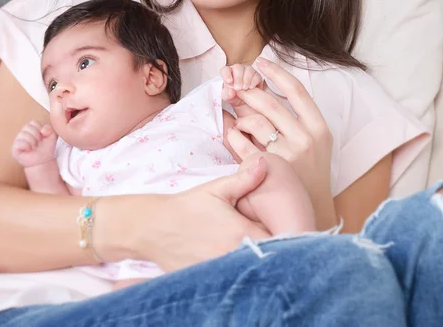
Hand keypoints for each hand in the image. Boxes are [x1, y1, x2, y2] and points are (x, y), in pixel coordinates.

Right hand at [11, 120, 57, 167]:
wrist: (44, 161)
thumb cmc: (46, 148)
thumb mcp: (52, 136)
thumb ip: (50, 129)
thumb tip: (42, 130)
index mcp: (30, 129)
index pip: (32, 122)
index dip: (39, 129)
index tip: (43, 136)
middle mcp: (22, 134)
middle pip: (27, 126)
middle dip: (36, 135)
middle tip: (38, 143)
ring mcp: (17, 141)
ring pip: (23, 134)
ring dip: (32, 141)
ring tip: (34, 147)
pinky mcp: (14, 149)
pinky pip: (19, 143)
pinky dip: (27, 146)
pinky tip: (29, 150)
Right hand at [108, 157, 271, 271]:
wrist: (153, 227)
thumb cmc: (188, 206)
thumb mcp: (217, 189)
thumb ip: (244, 179)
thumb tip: (265, 162)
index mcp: (240, 232)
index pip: (278, 241)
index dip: (287, 238)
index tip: (288, 230)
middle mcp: (232, 255)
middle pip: (266, 259)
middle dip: (275, 252)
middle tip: (281, 244)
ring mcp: (220, 270)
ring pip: (249, 270)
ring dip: (257, 263)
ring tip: (260, 252)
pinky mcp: (208, 279)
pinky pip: (232, 280)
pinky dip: (239, 273)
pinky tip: (240, 263)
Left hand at [220, 64, 263, 109]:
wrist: (246, 102)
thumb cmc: (235, 97)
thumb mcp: (229, 98)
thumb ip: (227, 95)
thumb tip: (230, 91)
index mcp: (228, 74)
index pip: (225, 70)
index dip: (226, 74)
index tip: (229, 81)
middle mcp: (238, 70)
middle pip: (237, 67)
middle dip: (238, 78)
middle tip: (238, 88)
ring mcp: (248, 72)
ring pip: (248, 69)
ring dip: (246, 79)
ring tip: (245, 89)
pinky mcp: (257, 76)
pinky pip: (257, 75)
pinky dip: (254, 81)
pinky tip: (251, 87)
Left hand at [224, 58, 335, 225]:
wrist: (310, 210)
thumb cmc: (309, 171)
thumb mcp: (315, 141)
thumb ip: (295, 118)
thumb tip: (265, 88)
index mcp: (319, 127)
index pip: (297, 90)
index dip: (277, 73)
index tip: (261, 62)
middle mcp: (306, 138)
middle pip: (270, 103)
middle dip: (248, 92)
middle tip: (235, 87)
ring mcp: (288, 155)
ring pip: (255, 122)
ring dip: (241, 116)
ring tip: (237, 117)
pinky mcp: (269, 169)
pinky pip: (243, 144)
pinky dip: (233, 135)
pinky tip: (231, 132)